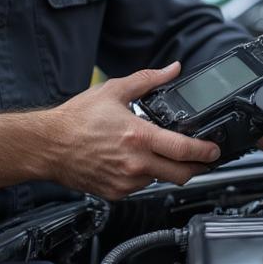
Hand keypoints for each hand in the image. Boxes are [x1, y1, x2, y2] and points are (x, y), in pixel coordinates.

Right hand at [43, 62, 219, 200]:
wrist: (47, 146)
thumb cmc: (75, 120)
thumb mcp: (114, 91)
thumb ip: (148, 80)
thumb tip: (171, 70)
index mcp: (139, 137)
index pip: (185, 150)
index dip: (206, 151)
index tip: (215, 150)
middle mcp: (135, 164)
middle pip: (182, 175)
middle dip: (197, 168)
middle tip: (202, 159)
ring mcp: (126, 182)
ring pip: (160, 181)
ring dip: (165, 170)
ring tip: (157, 154)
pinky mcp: (116, 193)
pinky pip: (140, 188)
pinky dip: (143, 176)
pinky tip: (133, 162)